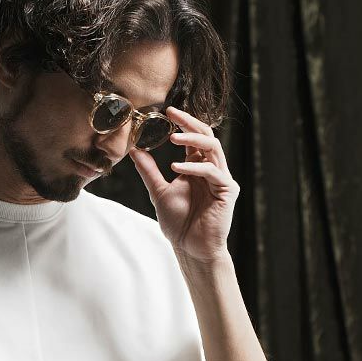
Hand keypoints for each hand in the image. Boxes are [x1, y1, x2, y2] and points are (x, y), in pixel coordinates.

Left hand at [128, 104, 237, 263]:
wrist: (191, 249)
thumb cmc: (179, 224)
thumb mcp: (159, 192)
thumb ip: (149, 171)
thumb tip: (134, 150)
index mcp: (197, 167)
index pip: (193, 137)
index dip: (183, 122)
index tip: (167, 111)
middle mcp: (212, 169)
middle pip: (206, 135)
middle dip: (190, 122)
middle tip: (172, 113)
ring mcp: (221, 178)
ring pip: (213, 147)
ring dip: (193, 139)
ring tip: (173, 136)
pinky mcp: (227, 190)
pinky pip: (212, 171)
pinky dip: (193, 167)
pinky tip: (176, 168)